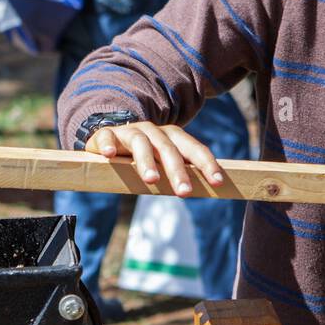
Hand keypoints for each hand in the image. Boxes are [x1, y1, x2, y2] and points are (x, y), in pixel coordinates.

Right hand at [87, 121, 224, 195]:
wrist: (108, 138)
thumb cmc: (141, 156)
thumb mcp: (162, 162)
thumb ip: (180, 173)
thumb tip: (209, 190)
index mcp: (171, 138)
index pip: (193, 149)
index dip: (206, 164)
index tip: (217, 182)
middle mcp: (153, 132)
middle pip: (168, 148)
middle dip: (177, 170)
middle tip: (184, 193)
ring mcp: (129, 132)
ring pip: (141, 143)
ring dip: (146, 160)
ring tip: (151, 180)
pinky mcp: (106, 134)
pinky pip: (107, 137)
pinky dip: (108, 144)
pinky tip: (109, 155)